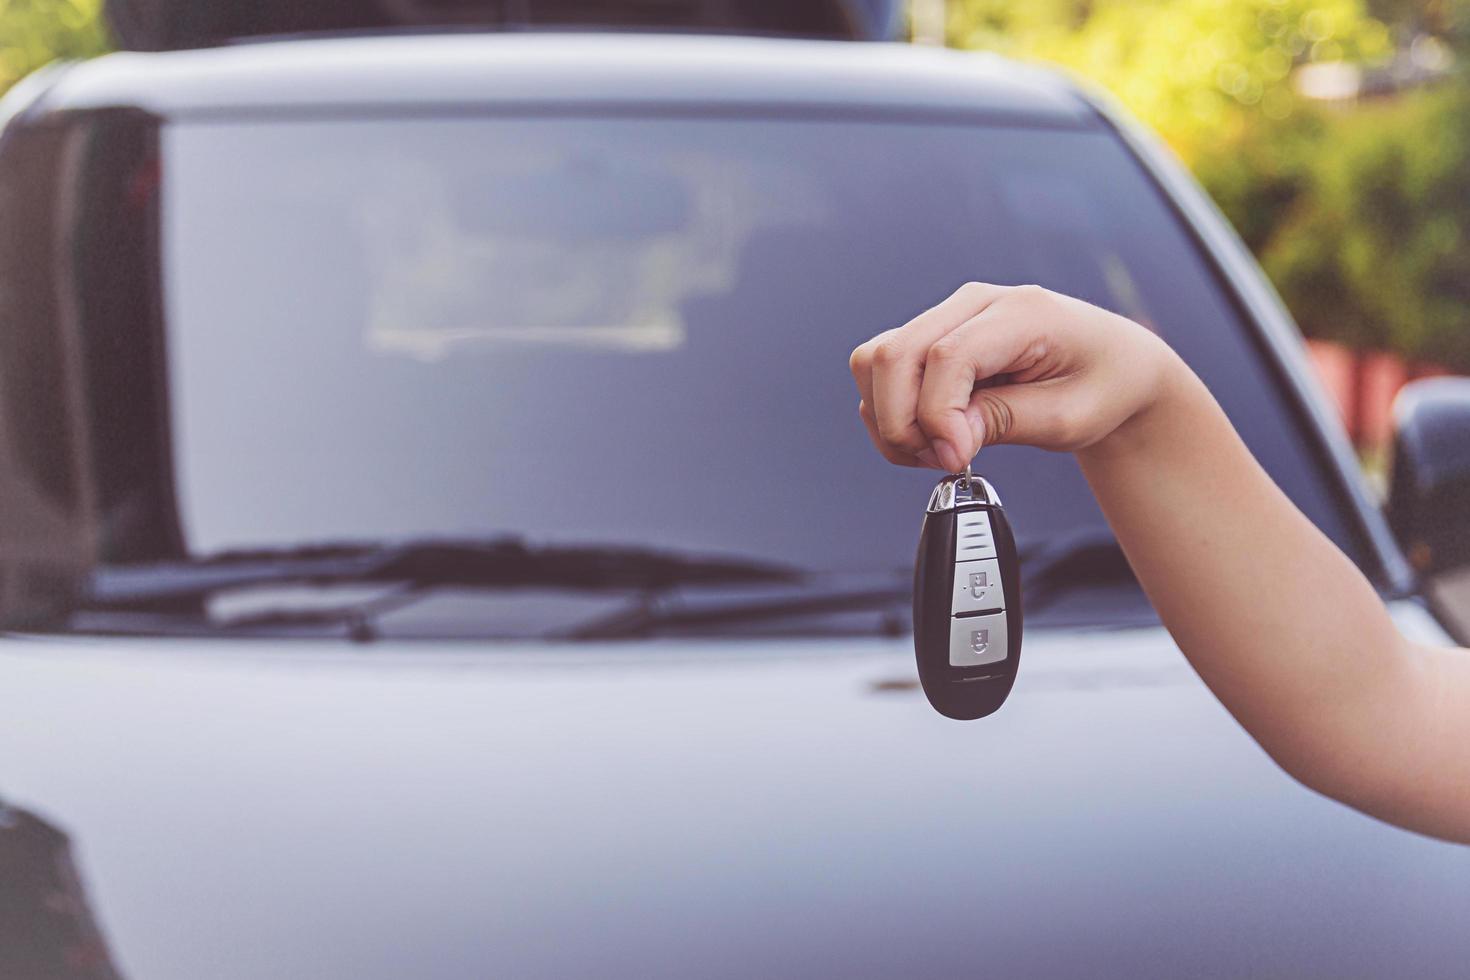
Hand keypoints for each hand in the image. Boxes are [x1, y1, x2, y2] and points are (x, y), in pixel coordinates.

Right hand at [849, 282, 1177, 471]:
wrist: (1116, 367)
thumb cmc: (1105, 384)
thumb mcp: (1069, 417)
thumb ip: (1004, 421)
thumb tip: (946, 439)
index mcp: (1021, 313)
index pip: (946, 357)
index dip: (938, 417)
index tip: (955, 458)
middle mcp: (976, 304)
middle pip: (894, 354)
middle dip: (900, 422)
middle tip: (940, 459)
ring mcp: (950, 316)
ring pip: (876, 360)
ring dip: (889, 417)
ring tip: (934, 450)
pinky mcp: (934, 336)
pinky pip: (885, 369)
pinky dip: (892, 411)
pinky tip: (929, 435)